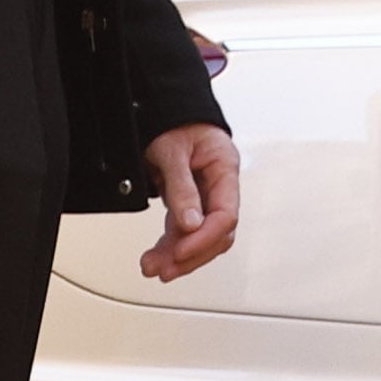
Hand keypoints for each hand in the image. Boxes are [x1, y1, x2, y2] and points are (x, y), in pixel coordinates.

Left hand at [139, 121, 238, 279]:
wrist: (163, 111)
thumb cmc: (173, 123)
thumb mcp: (172, 150)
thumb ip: (181, 187)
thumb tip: (189, 223)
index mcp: (225, 169)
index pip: (226, 214)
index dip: (205, 237)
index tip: (182, 252)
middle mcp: (218, 186)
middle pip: (216, 232)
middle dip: (191, 254)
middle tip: (166, 269)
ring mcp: (203, 195)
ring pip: (198, 235)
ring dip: (177, 255)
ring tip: (155, 269)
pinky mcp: (187, 201)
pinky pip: (182, 229)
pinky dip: (169, 244)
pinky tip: (157, 258)